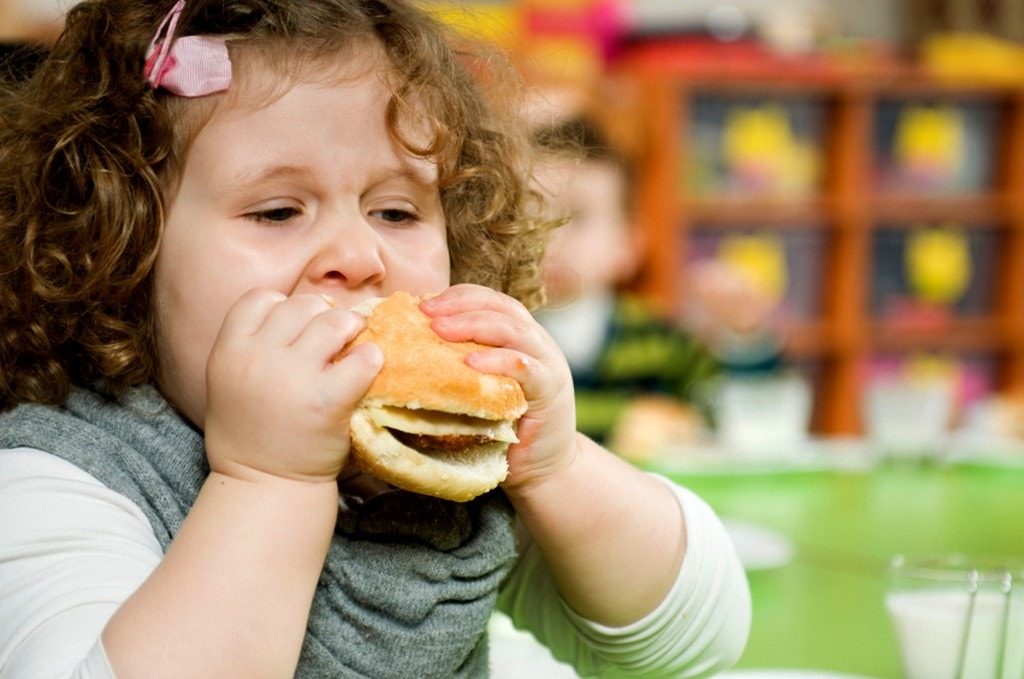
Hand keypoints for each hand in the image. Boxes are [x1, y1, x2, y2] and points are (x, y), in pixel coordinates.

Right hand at [203, 289, 381, 483]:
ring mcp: (294, 377)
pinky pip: (362, 359)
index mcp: (229, 351)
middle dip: (322, 314)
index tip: (296, 325)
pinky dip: (371, 358)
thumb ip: (251, 346)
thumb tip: (301, 314)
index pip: (261, 298)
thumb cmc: (251, 435)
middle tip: (333, 334)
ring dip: (350, 327)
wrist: (264, 486)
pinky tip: (368, 366)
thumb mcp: (229, 382)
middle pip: (301, 306)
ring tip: (355, 340)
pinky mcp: (329, 400)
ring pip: (333, 322)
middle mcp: (258, 358)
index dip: (283, 306)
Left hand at [419, 284, 576, 491]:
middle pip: (500, 308)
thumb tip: (406, 350)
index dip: (457, 296)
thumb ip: (458, 366)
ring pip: (513, 330)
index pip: (490, 300)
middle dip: (460, 305)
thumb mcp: (478, 389)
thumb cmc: (501, 430)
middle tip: (426, 312)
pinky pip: (525, 367)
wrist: (541, 470)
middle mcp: (536, 343)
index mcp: (518, 336)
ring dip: (474, 325)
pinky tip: (471, 363)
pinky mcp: (551, 391)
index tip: (422, 303)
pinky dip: (498, 360)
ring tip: (440, 330)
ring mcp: (547, 364)